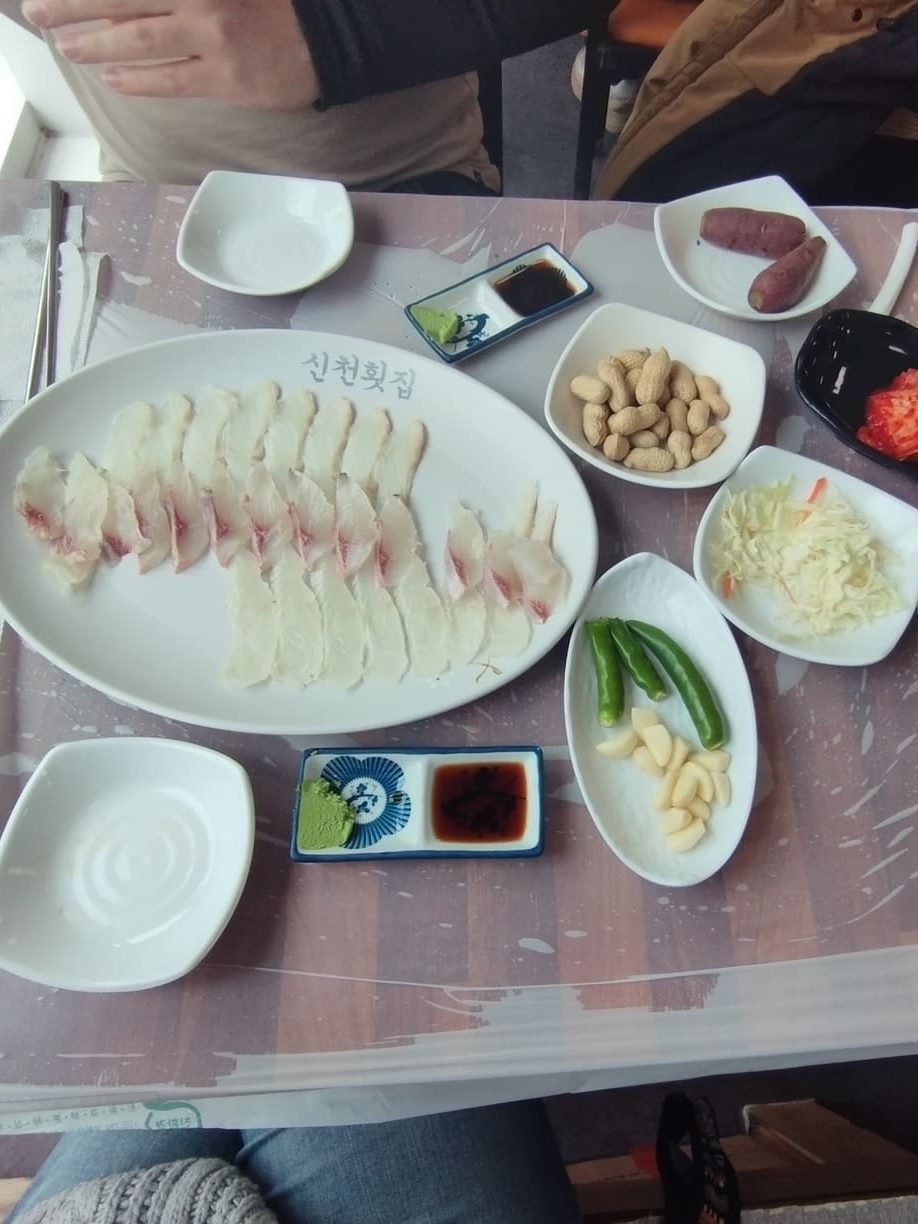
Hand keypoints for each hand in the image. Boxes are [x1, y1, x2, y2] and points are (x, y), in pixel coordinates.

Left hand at [20, 0, 318, 107]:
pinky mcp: (228, 79)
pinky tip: (110, 76)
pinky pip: (171, 81)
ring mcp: (214, 39)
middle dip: (72, 7)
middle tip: (38, 14)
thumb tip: (144, 0)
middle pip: (120, 0)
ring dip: (94, 44)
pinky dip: (137, 79)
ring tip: (66, 47)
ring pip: (138, 41)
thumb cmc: (282, 2)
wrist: (335, 35)